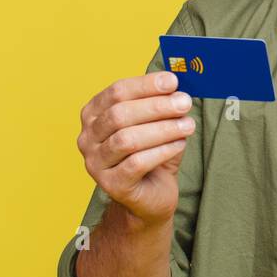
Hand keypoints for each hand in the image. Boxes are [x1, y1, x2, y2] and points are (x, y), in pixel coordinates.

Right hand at [76, 70, 196, 227]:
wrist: (151, 194)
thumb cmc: (152, 152)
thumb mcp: (155, 123)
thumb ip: (161, 103)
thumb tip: (177, 86)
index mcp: (94, 114)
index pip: (116, 92)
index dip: (146, 85)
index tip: (173, 81)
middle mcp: (88, 137)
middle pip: (119, 115)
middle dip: (156, 107)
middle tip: (184, 103)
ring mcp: (95, 163)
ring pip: (127, 140)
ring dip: (162, 129)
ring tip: (188, 125)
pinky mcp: (111, 184)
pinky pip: (136, 163)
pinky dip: (162, 151)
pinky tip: (179, 144)